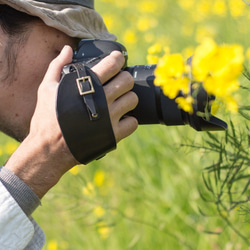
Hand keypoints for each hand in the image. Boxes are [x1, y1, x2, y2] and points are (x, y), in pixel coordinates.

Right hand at [5, 46, 137, 197]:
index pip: (112, 65)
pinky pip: (133, 123)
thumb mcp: (46, 88)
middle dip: (124, 79)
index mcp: (86, 86)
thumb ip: (56, 66)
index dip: (118, 59)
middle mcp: (101, 100)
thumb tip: (67, 49)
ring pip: (133, 100)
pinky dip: (129, 121)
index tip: (119, 59)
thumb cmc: (47, 118)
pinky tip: (119, 121)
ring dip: (128, 99)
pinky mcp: (113, 135)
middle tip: (118, 84)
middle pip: (127, 81)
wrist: (49, 149)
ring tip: (119, 103)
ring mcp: (109, 118)